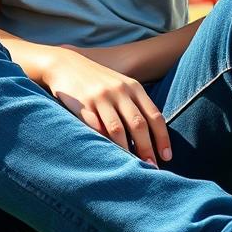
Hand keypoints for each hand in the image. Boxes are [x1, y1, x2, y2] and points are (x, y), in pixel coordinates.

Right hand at [42, 47, 171, 165]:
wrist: (65, 64)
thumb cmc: (97, 80)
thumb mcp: (121, 85)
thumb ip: (136, 105)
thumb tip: (152, 137)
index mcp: (133, 87)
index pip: (154, 116)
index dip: (162, 138)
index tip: (166, 157)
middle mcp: (119, 91)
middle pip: (138, 125)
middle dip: (147, 149)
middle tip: (151, 167)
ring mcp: (100, 97)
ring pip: (117, 129)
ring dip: (126, 151)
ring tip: (131, 166)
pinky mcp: (82, 104)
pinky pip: (95, 128)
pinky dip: (104, 143)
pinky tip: (108, 155)